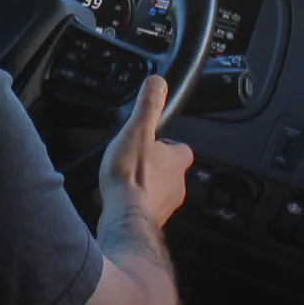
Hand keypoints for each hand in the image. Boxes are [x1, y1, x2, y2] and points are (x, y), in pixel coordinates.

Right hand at [100, 77, 191, 226]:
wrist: (125, 217)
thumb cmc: (132, 175)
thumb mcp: (138, 131)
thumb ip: (149, 107)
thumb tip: (158, 83)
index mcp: (177, 161)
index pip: (182, 149)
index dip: (169, 144)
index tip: (154, 141)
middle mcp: (178, 185)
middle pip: (171, 171)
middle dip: (156, 166)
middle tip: (136, 161)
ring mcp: (166, 206)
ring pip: (160, 191)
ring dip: (147, 186)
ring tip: (126, 181)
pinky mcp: (152, 221)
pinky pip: (146, 209)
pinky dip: (136, 204)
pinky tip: (121, 200)